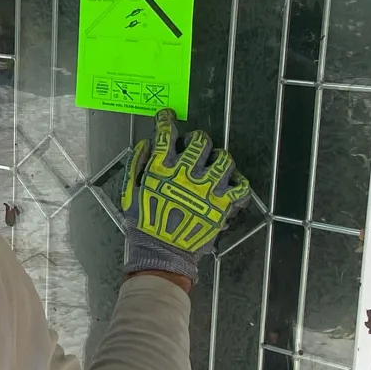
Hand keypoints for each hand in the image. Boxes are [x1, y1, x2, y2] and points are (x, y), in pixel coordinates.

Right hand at [120, 109, 251, 282]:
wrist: (162, 253)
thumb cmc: (143, 224)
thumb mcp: (129, 193)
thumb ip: (136, 165)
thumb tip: (146, 144)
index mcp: (162, 170)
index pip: (166, 135)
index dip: (166, 120)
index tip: (166, 117)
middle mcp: (187, 175)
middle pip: (200, 142)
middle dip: (197, 139)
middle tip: (194, 145)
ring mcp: (207, 190)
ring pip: (224, 160)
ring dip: (220, 157)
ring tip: (215, 162)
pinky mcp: (222, 206)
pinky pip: (241, 188)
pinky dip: (239, 183)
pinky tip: (231, 183)